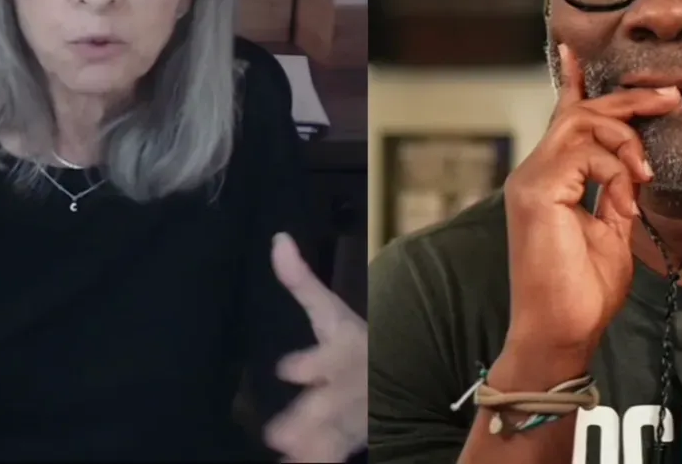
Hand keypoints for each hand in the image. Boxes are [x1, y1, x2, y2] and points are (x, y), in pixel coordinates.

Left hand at [264, 233, 364, 462]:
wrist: (404, 374)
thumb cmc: (355, 341)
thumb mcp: (331, 311)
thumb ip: (301, 281)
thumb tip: (278, 239)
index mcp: (344, 351)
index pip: (326, 358)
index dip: (308, 364)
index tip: (288, 368)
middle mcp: (349, 386)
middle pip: (329, 403)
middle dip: (308, 417)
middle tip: (279, 433)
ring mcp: (353, 417)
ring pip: (334, 434)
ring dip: (311, 446)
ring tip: (285, 452)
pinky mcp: (351, 439)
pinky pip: (336, 454)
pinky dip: (318, 461)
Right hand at [502, 44, 679, 355]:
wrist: (560, 333)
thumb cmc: (580, 295)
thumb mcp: (611, 234)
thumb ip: (616, 196)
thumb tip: (633, 172)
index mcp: (551, 182)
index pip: (562, 120)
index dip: (572, 83)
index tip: (576, 54)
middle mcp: (536, 174)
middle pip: (580, 112)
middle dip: (628, 101)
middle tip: (668, 97)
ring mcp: (532, 181)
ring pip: (583, 122)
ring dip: (626, 138)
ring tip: (644, 171)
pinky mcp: (537, 192)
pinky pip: (585, 153)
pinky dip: (616, 170)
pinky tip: (626, 199)